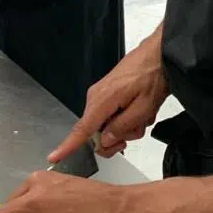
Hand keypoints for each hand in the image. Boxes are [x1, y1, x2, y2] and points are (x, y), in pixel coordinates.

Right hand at [49, 29, 167, 163]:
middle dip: (118, 137)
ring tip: (143, 114)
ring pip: (107, 126)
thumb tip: (105, 140)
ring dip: (127, 126)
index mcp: (102, 100)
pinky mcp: (107, 94)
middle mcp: (96, 97)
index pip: (82, 129)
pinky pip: (112, 116)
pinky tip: (140, 109)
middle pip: (97, 133)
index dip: (68, 146)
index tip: (54, 157)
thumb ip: (123, 127)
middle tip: (136, 129)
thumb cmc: (152, 75)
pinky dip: (127, 117)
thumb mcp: (144, 107)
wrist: (158, 55)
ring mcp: (101, 95)